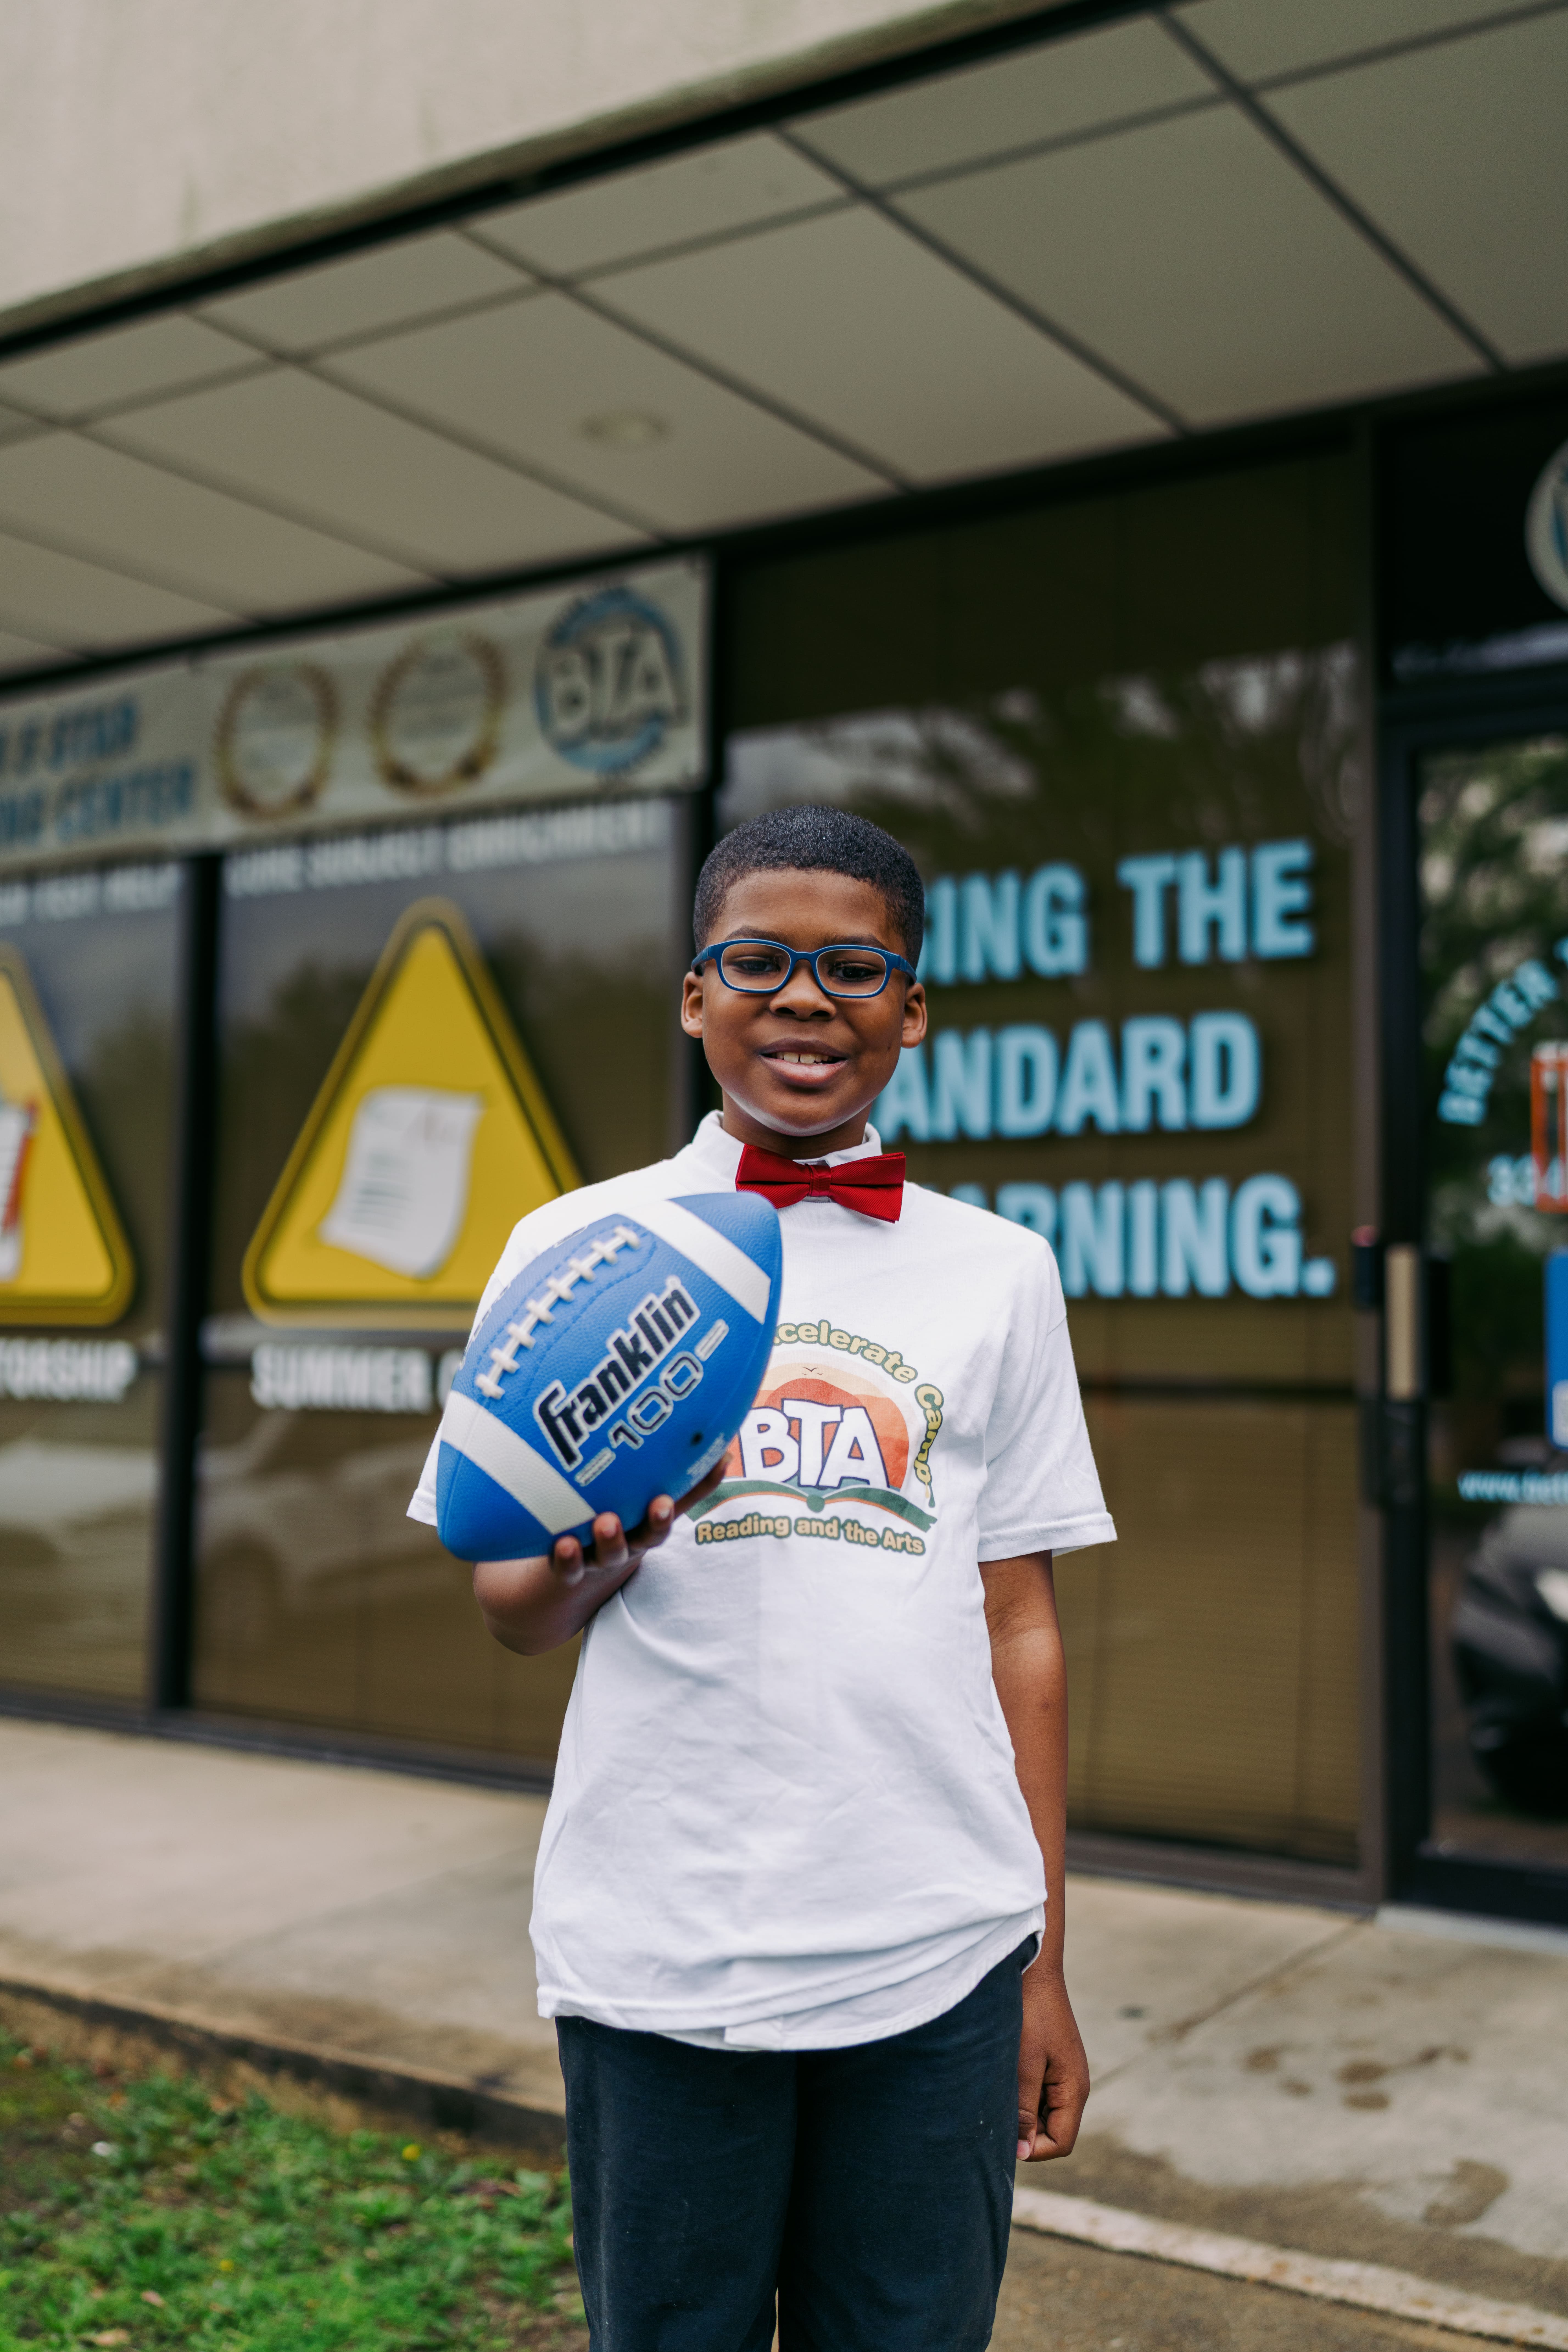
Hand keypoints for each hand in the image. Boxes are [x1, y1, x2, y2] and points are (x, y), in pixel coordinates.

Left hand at [547, 1461, 725, 1586]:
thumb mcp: (651, 1499)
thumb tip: (726, 1453)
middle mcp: (627, 1543)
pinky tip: (563, 1544)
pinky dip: (567, 1559)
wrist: (579, 1562)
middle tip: (658, 1506)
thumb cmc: (622, 1515)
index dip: (675, 1508)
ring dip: (610, 1539)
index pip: (667, 1519)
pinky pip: (568, 1568)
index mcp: (647, 1527)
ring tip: (606, 1523)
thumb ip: (685, 1481)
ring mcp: (597, 1557)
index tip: (671, 1497)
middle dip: (654, 1524)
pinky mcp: (569, 1567)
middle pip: (645, 1538)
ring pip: (608, 1553)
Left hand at [1016, 1961, 1089, 2161]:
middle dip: (1027, 2130)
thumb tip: (1023, 2152)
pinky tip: (1008, 2076)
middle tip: (1000, 2108)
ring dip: (1024, 2110)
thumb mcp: (1024, 2066)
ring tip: (1003, 2088)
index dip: (1033, 2148)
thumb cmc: (1030, 2015)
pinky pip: (1041, 2093)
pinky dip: (1024, 2093)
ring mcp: (1065, 2074)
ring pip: (1045, 2113)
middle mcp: (1075, 2086)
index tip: (1006, 2132)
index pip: (1060, 2142)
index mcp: (1074, 2090)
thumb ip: (1025, 2110)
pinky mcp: (1053, 2062)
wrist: (1034, 1970)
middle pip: (1054, 2131)